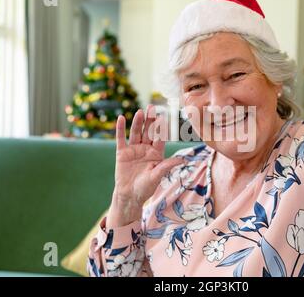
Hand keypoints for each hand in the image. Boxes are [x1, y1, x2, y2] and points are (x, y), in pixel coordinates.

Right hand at [106, 105, 182, 227]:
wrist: (129, 196)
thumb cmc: (146, 188)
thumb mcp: (157, 176)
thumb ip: (167, 166)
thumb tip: (182, 160)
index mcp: (156, 153)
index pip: (159, 138)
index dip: (161, 128)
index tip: (164, 117)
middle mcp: (145, 148)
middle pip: (148, 132)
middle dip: (150, 120)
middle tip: (152, 107)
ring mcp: (133, 149)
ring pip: (136, 133)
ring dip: (138, 122)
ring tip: (140, 111)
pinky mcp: (122, 152)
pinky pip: (121, 138)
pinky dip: (120, 129)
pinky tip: (121, 118)